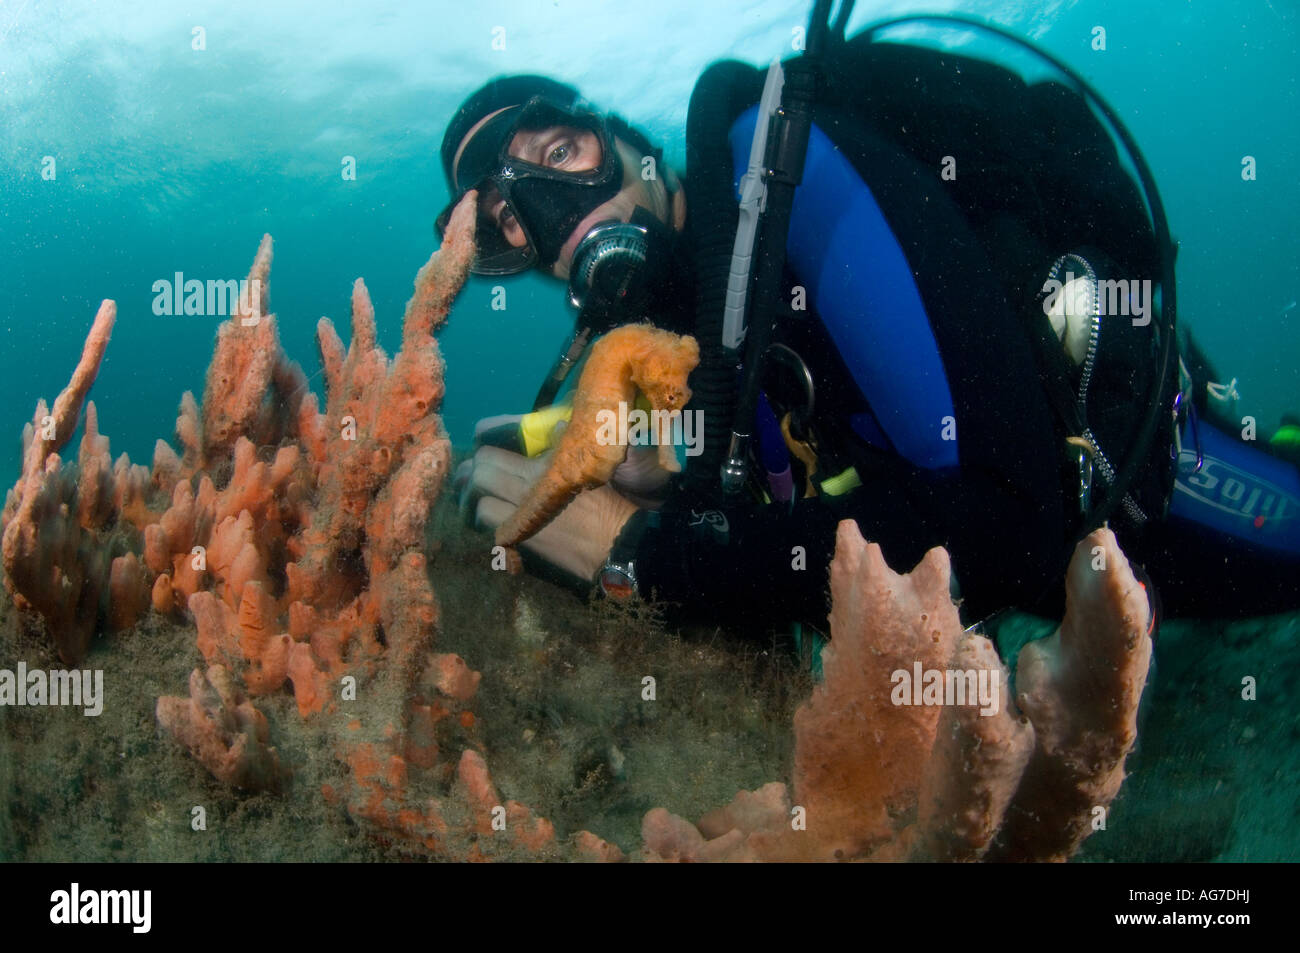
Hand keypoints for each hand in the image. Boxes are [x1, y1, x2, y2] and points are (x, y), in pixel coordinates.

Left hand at [456, 445, 639, 581]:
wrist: (617, 545)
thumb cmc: (613, 504)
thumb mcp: (593, 469)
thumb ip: (570, 447)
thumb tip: (557, 427)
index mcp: (543, 466)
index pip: (492, 449)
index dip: (480, 448)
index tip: (479, 455)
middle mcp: (527, 484)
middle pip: (480, 471)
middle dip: (471, 476)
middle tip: (473, 483)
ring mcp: (522, 513)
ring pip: (478, 500)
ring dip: (474, 502)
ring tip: (478, 507)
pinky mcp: (522, 538)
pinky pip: (489, 525)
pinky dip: (486, 524)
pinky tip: (494, 526)